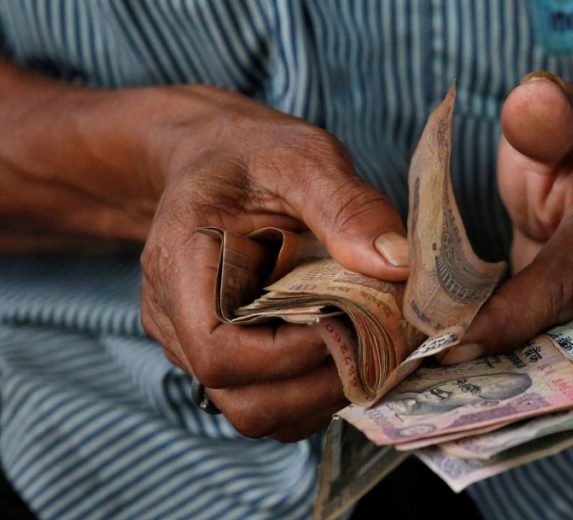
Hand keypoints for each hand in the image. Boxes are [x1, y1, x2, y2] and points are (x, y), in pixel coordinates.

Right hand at [138, 86, 408, 440]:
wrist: (214, 159)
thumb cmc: (253, 154)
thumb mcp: (302, 156)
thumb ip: (347, 206)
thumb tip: (397, 266)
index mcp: (179, 265)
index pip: (220, 352)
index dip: (292, 355)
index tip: (349, 321)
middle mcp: (175, 319)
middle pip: (242, 400)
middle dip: (319, 385)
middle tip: (376, 345)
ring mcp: (194, 345)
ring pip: (258, 413)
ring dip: (321, 396)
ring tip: (367, 351)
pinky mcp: (226, 358)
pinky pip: (268, 401)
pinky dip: (313, 392)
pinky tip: (348, 352)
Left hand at [444, 72, 572, 362]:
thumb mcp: (563, 121)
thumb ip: (548, 115)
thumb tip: (533, 95)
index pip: (565, 279)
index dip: (512, 315)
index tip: (454, 341)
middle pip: (566, 338)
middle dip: (502, 366)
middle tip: (430, 381)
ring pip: (558, 363)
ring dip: (499, 379)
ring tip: (430, 391)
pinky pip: (547, 362)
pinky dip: (503, 374)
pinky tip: (448, 385)